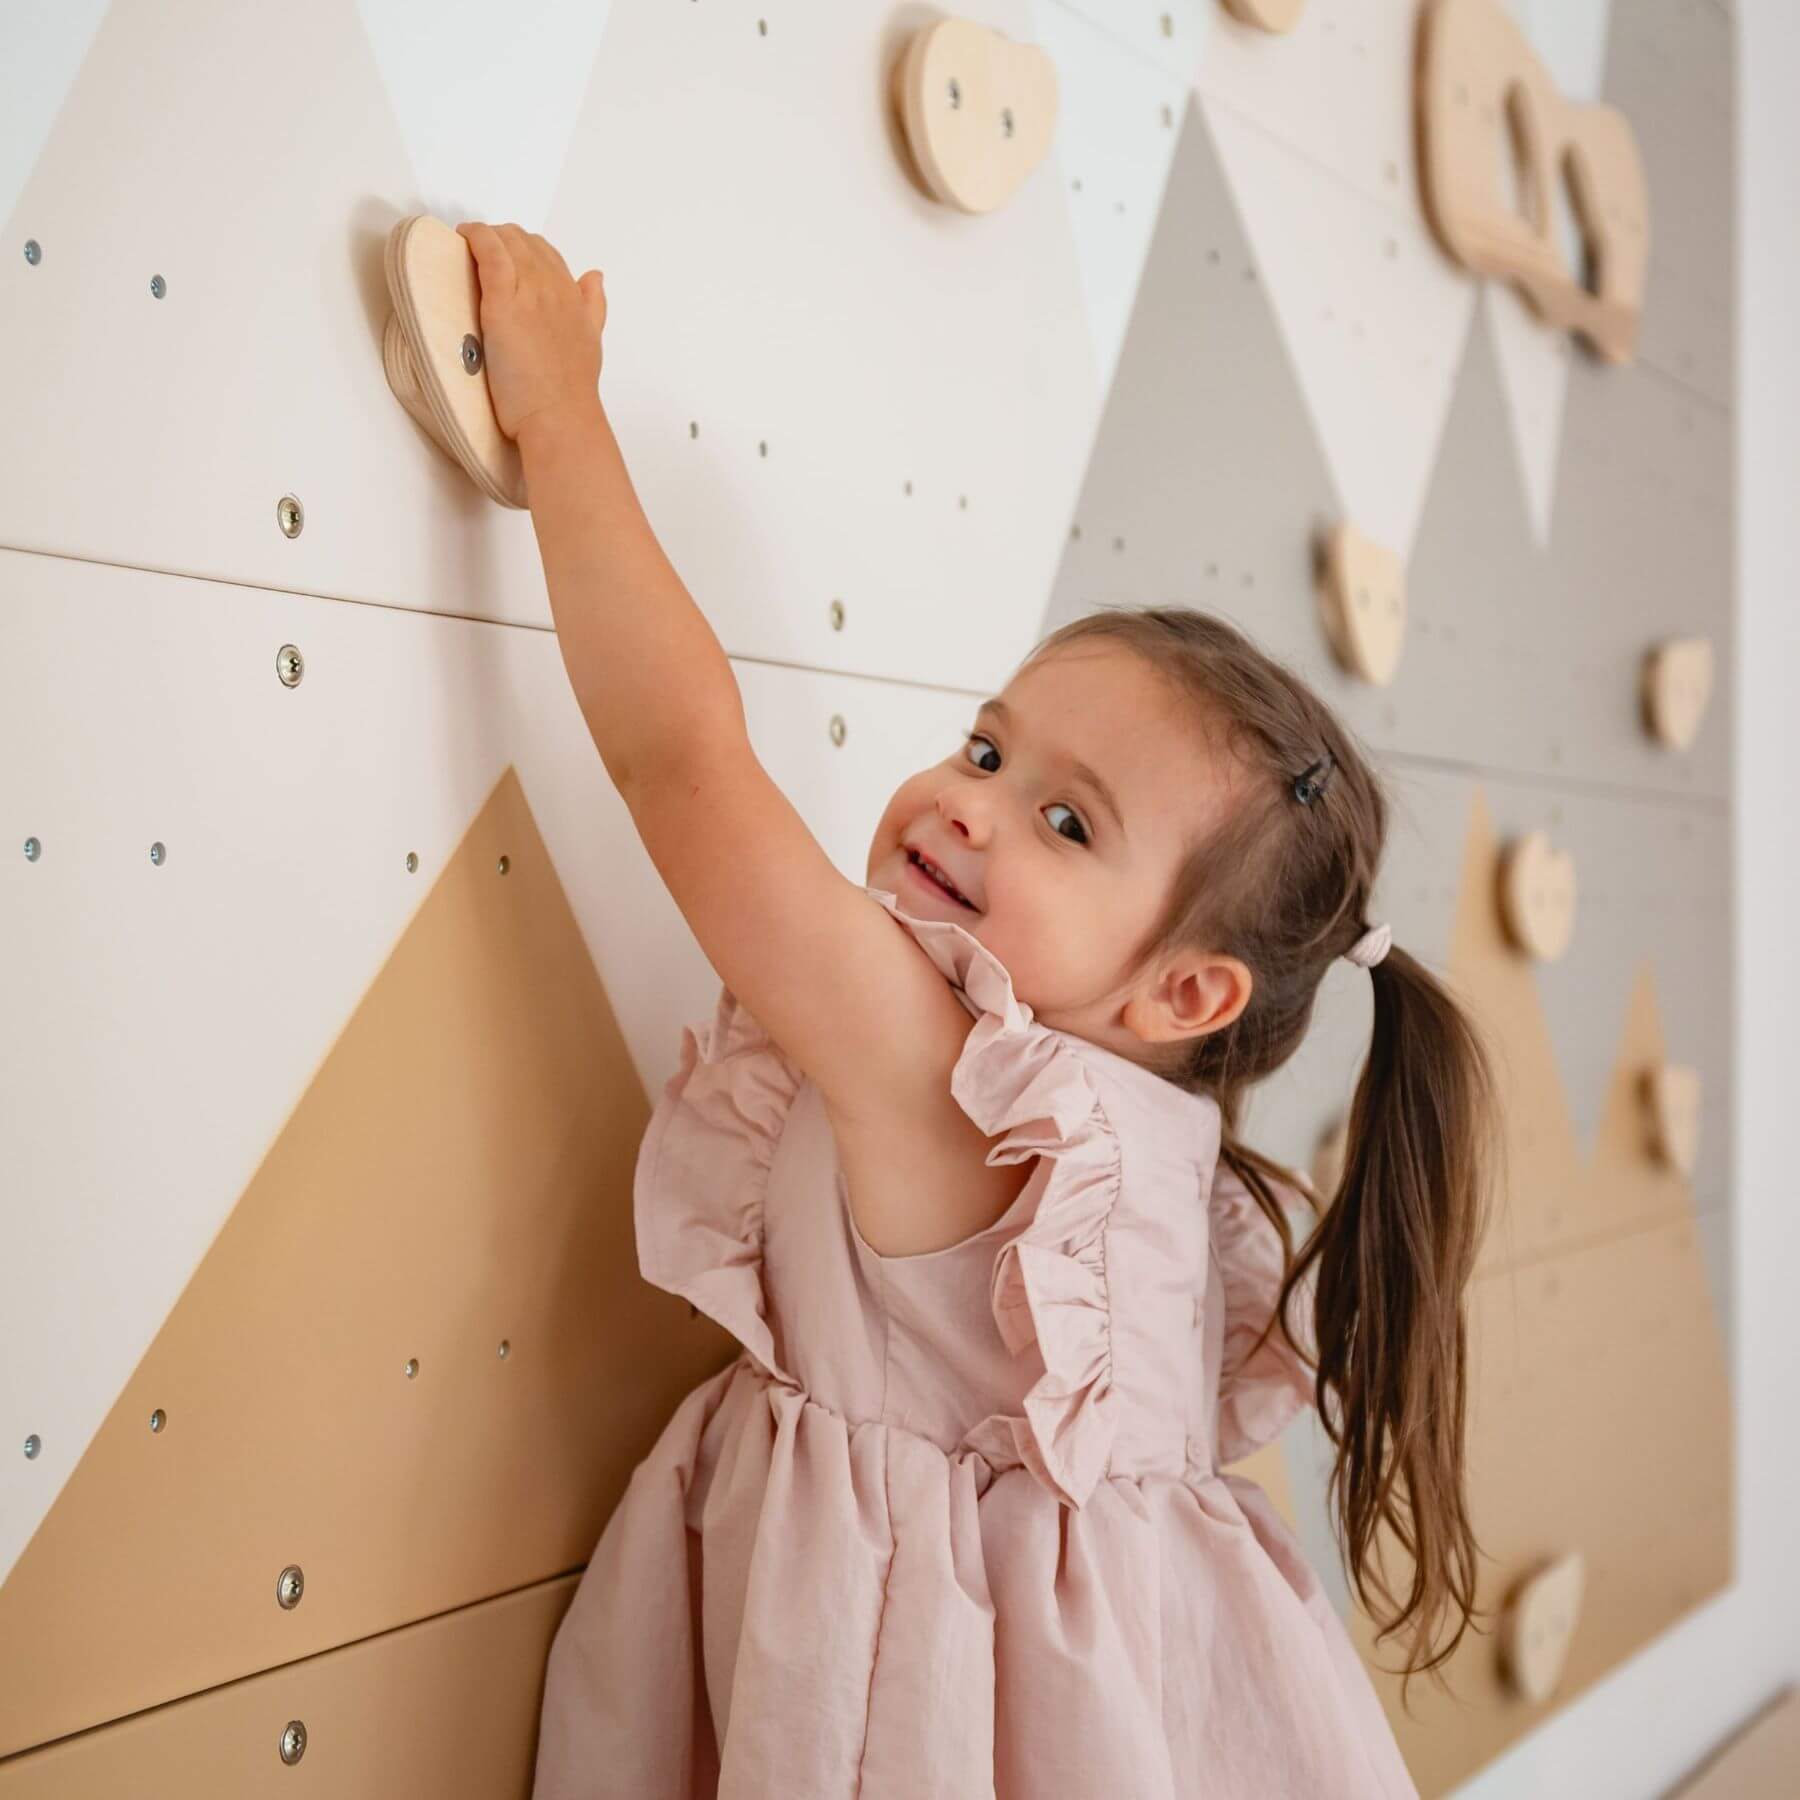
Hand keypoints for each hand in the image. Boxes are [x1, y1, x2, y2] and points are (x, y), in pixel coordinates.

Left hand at [455, 221, 606, 443]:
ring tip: (467, 245)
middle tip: (480, 251)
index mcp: (574, 298)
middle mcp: (554, 289)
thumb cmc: (571, 393)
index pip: (547, 255)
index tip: (504, 257)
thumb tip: (595, 277)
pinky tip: (464, 237)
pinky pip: (490, 253)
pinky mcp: (503, 304)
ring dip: (485, 236)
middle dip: (501, 239)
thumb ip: (592, 306)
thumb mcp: (591, 341)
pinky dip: (476, 237)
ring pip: (508, 241)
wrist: (560, 418)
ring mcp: (529, 294)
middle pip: (525, 243)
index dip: (523, 250)